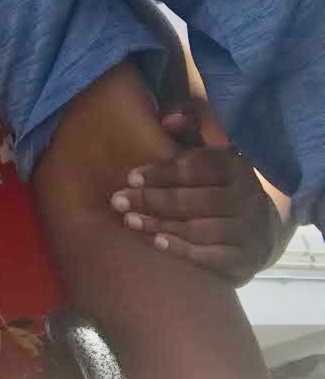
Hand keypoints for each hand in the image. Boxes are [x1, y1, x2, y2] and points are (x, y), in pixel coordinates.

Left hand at [110, 145, 276, 284]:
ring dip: (160, 224)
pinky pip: (211, 257)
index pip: (197, 168)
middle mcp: (247, 198)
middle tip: (118, 200)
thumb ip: (189, 131)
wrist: (259, 231)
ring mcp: (248, 231)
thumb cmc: (217, 185)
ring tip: (129, 220)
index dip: (162, 172)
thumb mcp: (208, 153)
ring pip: (199, 228)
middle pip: (194, 200)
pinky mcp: (244, 259)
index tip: (131, 176)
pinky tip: (157, 242)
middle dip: (152, 200)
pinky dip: (182, 250)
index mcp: (235, 167)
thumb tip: (168, 119)